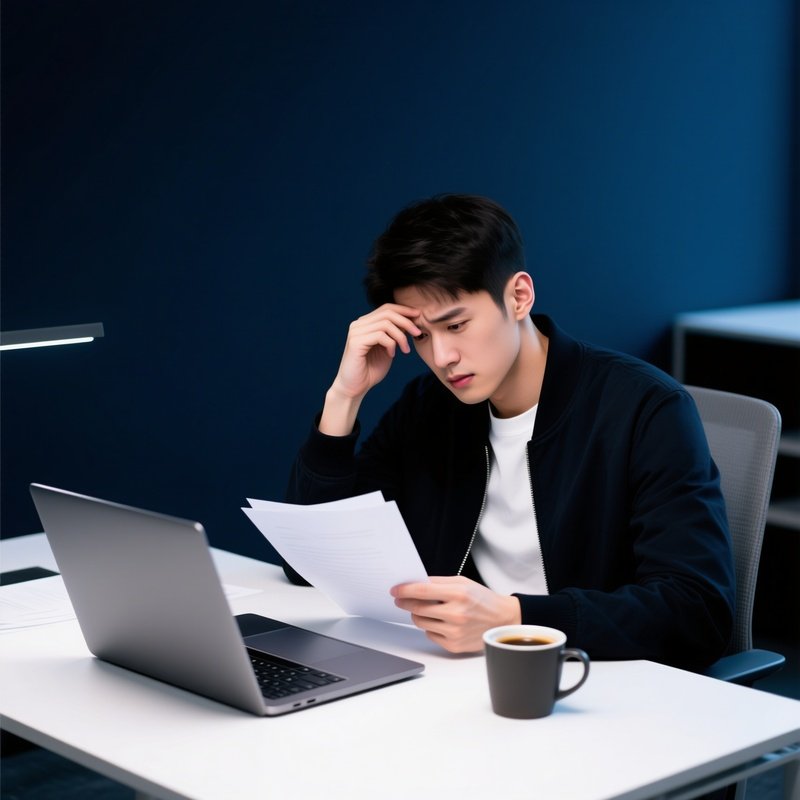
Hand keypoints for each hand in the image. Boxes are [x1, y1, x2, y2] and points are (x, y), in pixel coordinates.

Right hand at [320, 304, 420, 435]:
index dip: (404, 310)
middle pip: (387, 313)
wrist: (354, 388)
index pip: (386, 308)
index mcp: (365, 324)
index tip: (419, 316)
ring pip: (386, 324)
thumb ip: (395, 334)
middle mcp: (358, 324)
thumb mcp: (387, 348)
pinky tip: (392, 355)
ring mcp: (355, 332)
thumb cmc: (371, 370)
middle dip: (406, 321)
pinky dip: (391, 344)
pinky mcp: (355, 342)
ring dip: (401, 336)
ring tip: (405, 350)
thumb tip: (411, 321)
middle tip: (418, 332)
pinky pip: (380, 335)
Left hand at [391, 576, 521, 653]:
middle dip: (405, 602)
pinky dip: (430, 627)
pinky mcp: (454, 645)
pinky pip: (430, 635)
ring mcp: (454, 631)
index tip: (394, 590)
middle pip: (418, 608)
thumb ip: (439, 582)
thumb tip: (415, 583)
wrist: (503, 620)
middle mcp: (456, 614)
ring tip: (424, 609)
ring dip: (417, 614)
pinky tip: (439, 621)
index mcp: (458, 594)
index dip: (405, 590)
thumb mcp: (463, 583)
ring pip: (421, 622)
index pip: (423, 591)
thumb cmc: (483, 599)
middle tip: (400, 599)